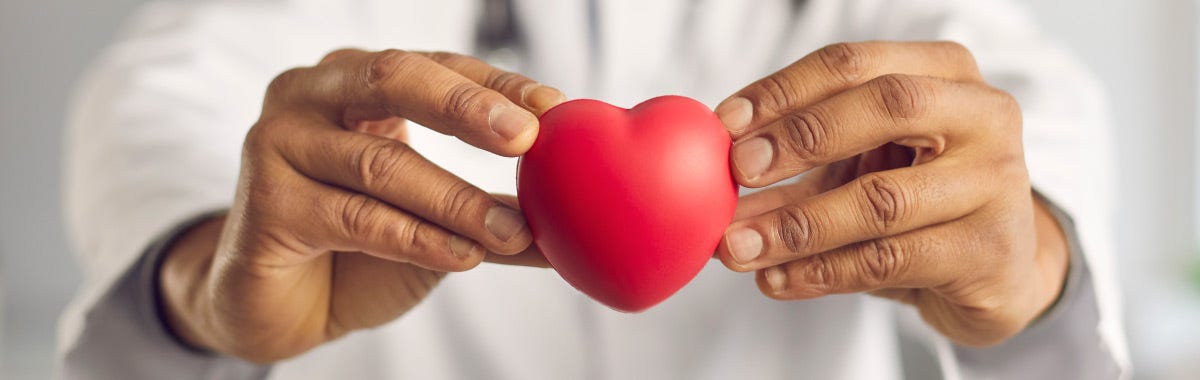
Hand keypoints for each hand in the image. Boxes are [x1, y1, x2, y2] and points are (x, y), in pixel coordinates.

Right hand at [159, 49, 561, 362]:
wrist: (280, 306)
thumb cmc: (358, 248)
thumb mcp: (435, 222)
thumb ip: (492, 212)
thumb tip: (571, 222)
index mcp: (358, 82)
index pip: (437, 67)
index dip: (497, 85)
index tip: (554, 110)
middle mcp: (313, 95)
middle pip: (395, 79)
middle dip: (467, 108)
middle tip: (526, 138)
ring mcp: (278, 142)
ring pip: (382, 163)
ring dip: (456, 200)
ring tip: (513, 230)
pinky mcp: (265, 203)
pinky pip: (355, 217)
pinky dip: (417, 238)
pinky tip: (464, 255)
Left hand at [712, 41, 1068, 345]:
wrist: (997, 270)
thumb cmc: (917, 198)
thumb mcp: (863, 161)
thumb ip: (798, 158)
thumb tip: (712, 170)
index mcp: (944, 72)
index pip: (856, 64)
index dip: (785, 89)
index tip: (726, 123)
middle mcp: (983, 114)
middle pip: (885, 107)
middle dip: (800, 138)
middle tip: (738, 171)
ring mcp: (995, 183)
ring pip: (881, 200)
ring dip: (796, 225)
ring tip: (738, 246)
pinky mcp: (987, 251)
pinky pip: (888, 260)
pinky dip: (822, 271)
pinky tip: (777, 279)